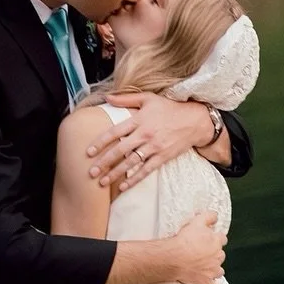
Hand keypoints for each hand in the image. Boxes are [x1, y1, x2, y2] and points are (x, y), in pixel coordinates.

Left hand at [86, 94, 214, 188]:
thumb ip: (126, 98)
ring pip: (131, 162)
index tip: (88, 152)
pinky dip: (134, 179)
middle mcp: (145, 134)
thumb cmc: (169, 108)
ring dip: (115, 173)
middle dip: (104, 162)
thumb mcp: (148, 98)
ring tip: (101, 182)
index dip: (100, 142)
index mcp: (139, 119)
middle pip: (120, 150)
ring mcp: (154, 147)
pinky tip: (123, 186)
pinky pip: (146, 170)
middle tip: (90, 172)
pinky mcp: (163, 157)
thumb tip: (107, 97)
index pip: (115, 132)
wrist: (195, 120)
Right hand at [168, 211, 225, 283]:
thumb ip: (208, 216)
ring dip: (215, 269)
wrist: (175, 258)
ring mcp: (212, 270)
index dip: (216, 238)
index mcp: (216, 242)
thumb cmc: (184, 240)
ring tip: (209, 268)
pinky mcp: (206, 281)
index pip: (222, 239)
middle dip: (215, 254)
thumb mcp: (197, 222)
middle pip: (220, 255)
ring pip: (219, 270)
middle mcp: (217, 256)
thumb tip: (215, 215)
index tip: (211, 239)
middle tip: (205, 253)